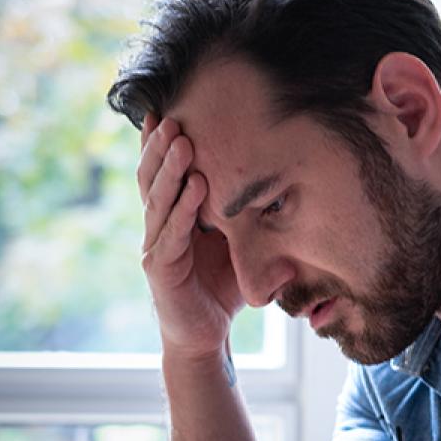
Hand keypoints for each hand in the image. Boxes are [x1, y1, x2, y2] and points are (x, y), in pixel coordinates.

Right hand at [137, 114, 243, 360]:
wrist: (206, 334)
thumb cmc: (223, 285)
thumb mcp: (239, 241)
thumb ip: (248, 213)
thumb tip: (287, 181)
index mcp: (172, 214)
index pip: (162, 172)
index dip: (160, 143)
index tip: (168, 107)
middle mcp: (158, 225)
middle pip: (153, 178)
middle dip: (162, 147)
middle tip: (173, 115)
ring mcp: (155, 246)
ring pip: (158, 200)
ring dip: (171, 170)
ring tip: (182, 140)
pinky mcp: (160, 269)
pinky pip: (171, 234)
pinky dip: (184, 210)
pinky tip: (196, 188)